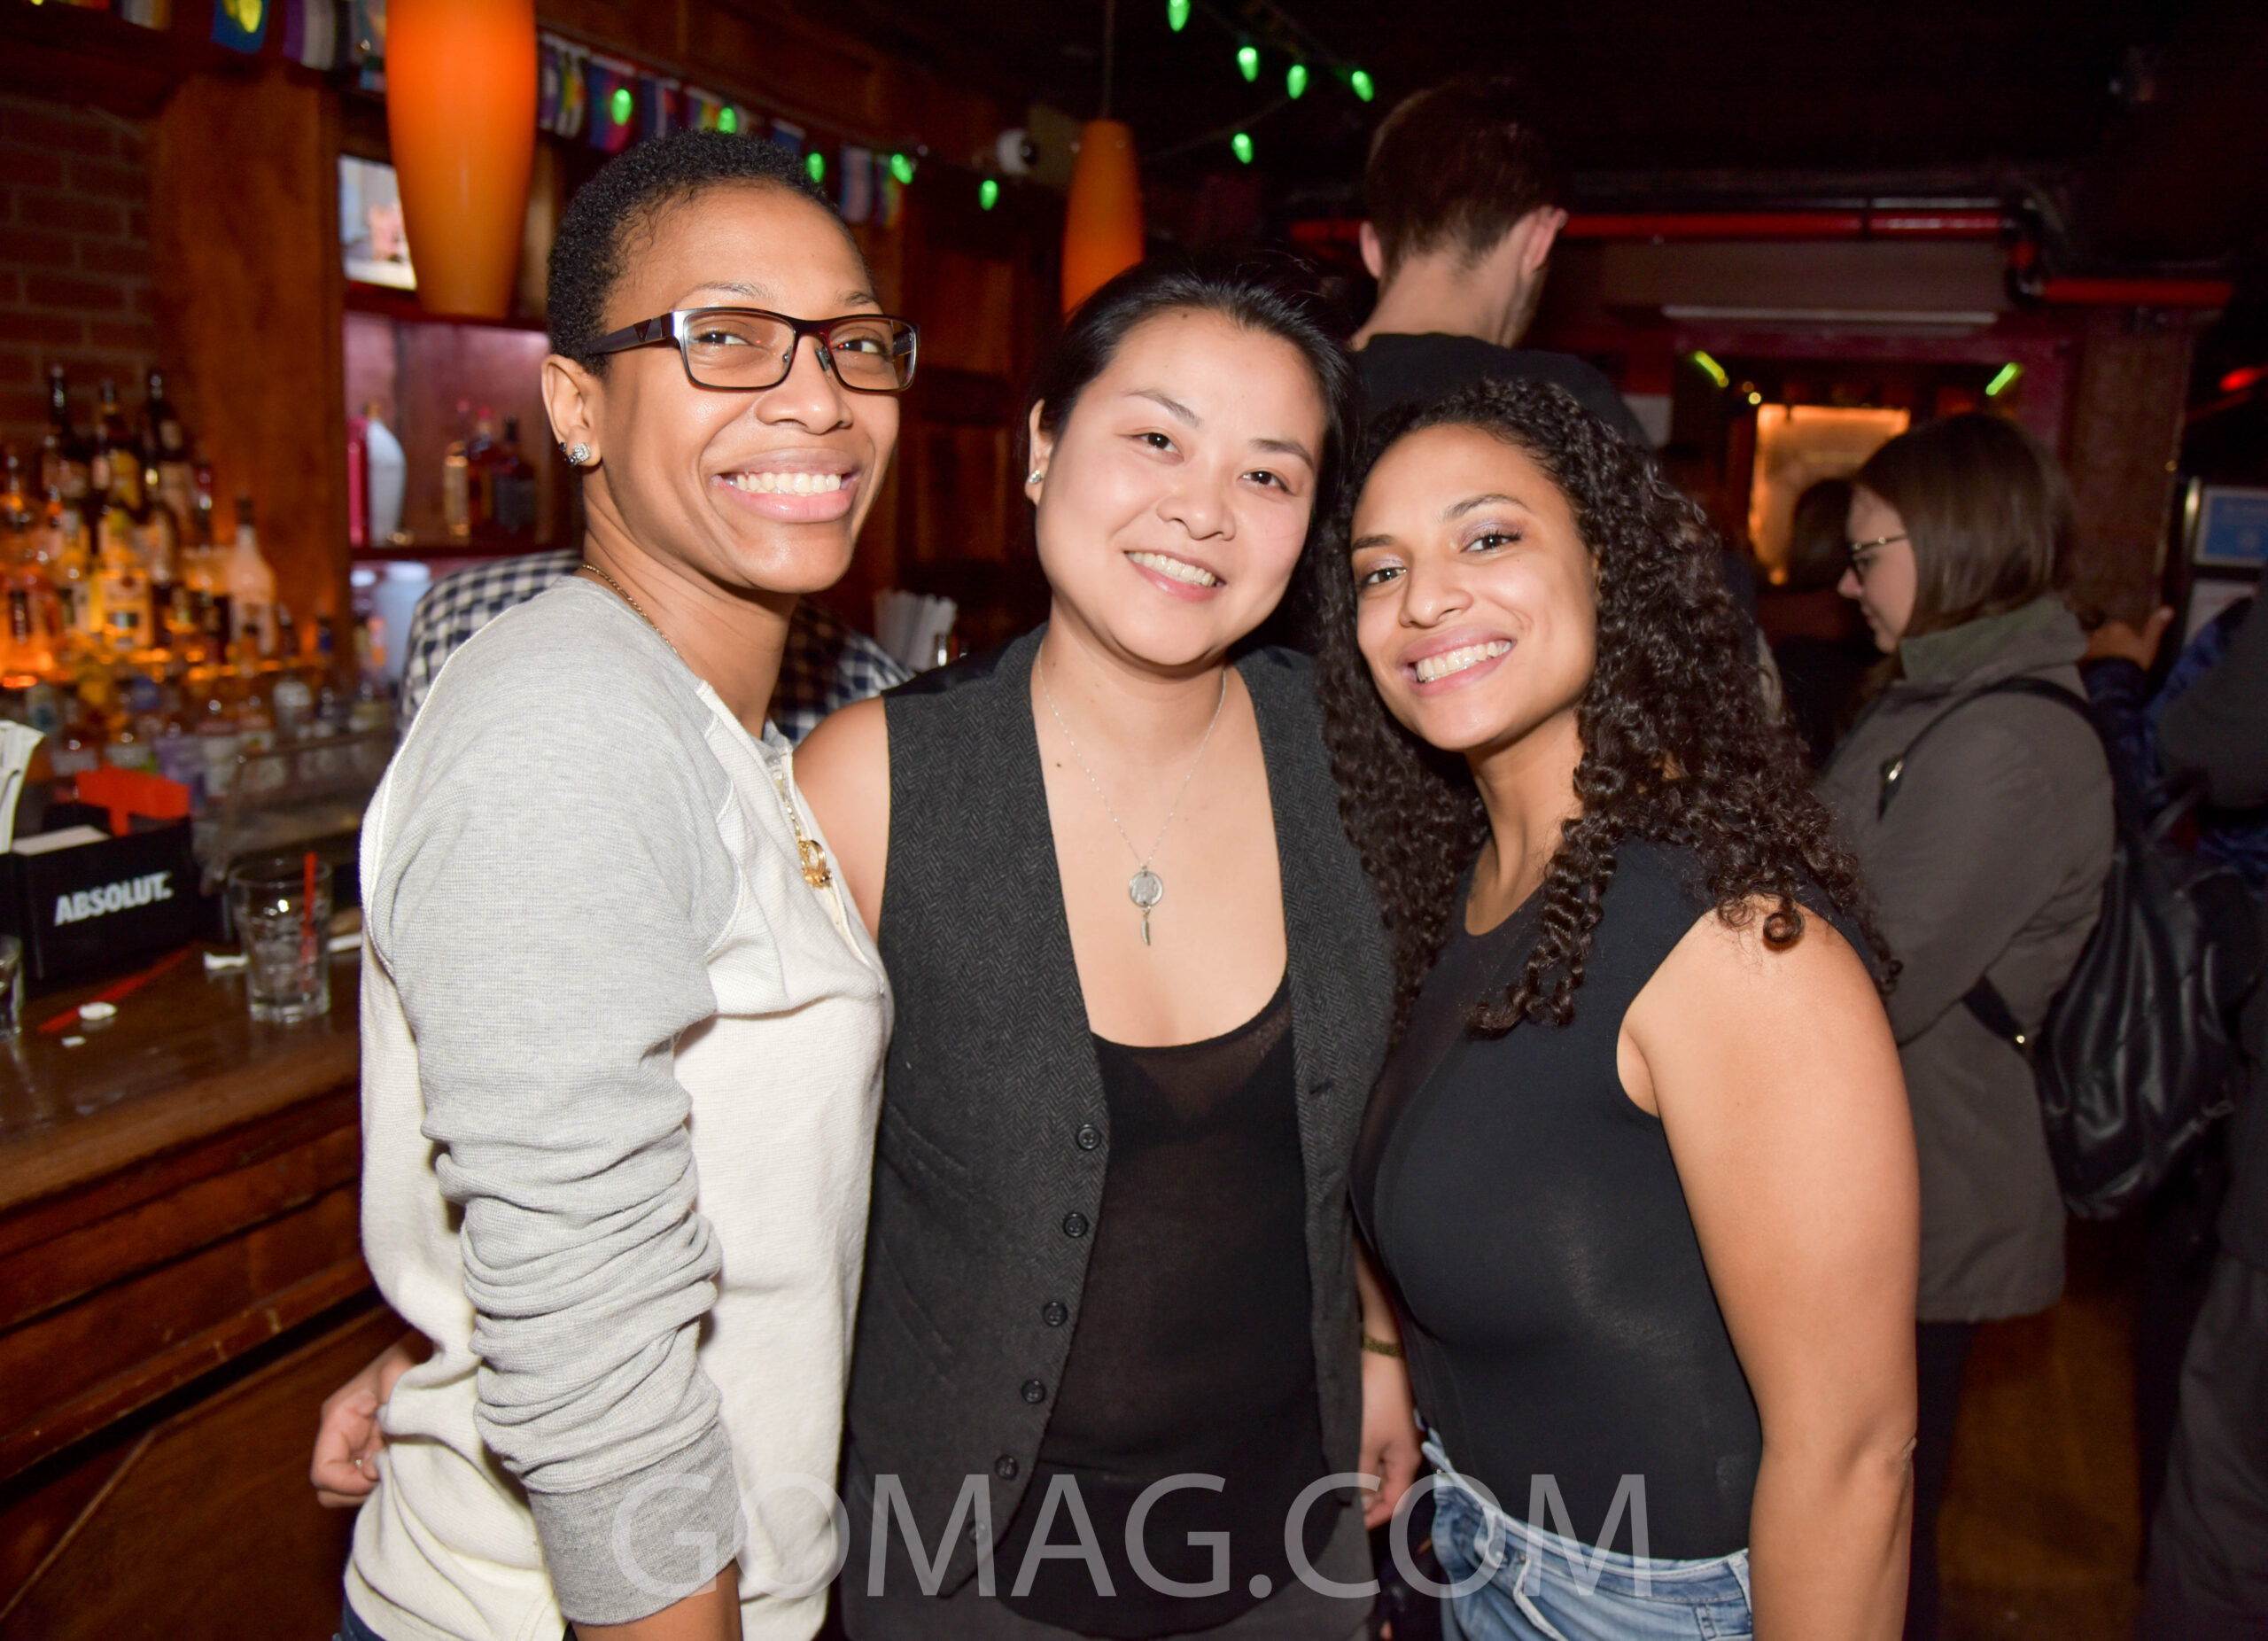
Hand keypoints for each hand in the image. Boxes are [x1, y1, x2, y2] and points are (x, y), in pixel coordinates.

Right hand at [311, 1330, 427, 1507]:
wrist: (435, 1346)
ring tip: (402, 1467)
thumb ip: (387, 1411)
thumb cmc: (414, 1353)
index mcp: (338, 1418)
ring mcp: (359, 1446)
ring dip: (373, 1487)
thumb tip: (373, 1465)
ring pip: (350, 1490)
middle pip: (330, 1489)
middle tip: (391, 1475)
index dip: (347, 1484)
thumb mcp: (398, 1372)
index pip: (322, 1472)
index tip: (378, 1475)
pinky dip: (386, 1481)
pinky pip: (371, 1480)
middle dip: (358, 1491)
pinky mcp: (377, 1450)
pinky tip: (407, 1465)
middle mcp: (342, 1436)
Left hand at [1358, 1346, 1421, 1529]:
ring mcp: (1396, 1437)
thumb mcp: (1364, 1444)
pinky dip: (1361, 1462)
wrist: (1382, 1354)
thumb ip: (1361, 1478)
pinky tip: (1344, 1459)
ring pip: (1380, 1470)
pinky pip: (1375, 1453)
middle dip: (1367, 1501)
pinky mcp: (1386, 1422)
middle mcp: (1404, 1453)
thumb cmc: (1376, 1399)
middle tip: (1340, 1505)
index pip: (1395, 1503)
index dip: (1375, 1518)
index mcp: (1405, 1463)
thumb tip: (1360, 1505)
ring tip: (1337, 1484)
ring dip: (1362, 1480)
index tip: (1352, 1526)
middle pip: (1388, 1489)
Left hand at [2086, 606, 2173, 667]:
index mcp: (2116, 627)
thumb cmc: (2135, 659)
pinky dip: (2095, 659)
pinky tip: (2102, 666)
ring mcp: (2090, 646)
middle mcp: (2100, 633)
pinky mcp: (2084, 660)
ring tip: (2111, 660)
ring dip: (2103, 649)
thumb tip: (2168, 608)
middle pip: (2107, 634)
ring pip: (2098, 644)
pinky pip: (2090, 657)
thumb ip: (2156, 626)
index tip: (2131, 643)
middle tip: (2121, 652)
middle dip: (2112, 641)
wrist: (2116, 680)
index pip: (2120, 626)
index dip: (2126, 634)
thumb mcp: (2150, 642)